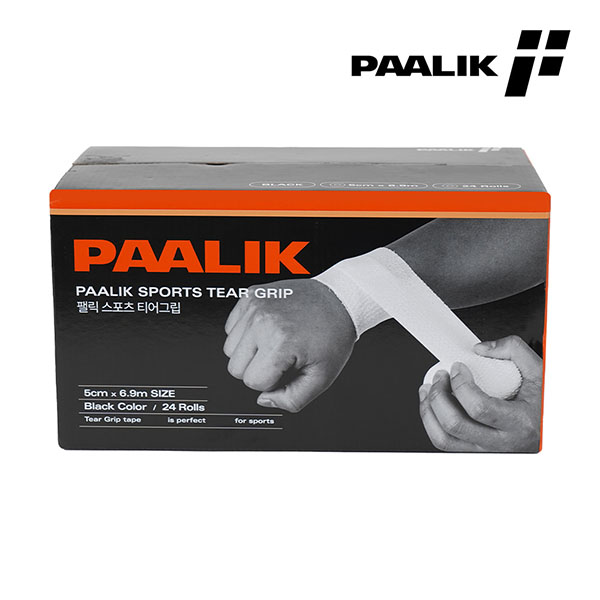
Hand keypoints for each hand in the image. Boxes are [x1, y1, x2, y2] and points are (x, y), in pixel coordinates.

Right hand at [223, 279, 355, 411]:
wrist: (339, 299)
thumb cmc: (333, 335)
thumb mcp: (321, 377)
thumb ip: (292, 400)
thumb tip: (264, 400)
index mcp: (281, 342)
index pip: (253, 382)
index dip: (272, 382)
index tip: (289, 369)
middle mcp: (263, 321)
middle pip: (235, 367)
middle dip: (258, 369)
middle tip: (282, 357)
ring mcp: (254, 306)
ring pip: (229, 348)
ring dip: (250, 351)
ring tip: (275, 342)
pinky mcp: (250, 295)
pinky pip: (231, 327)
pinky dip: (246, 332)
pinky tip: (268, 330)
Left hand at [419, 335, 542, 451]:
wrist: (552, 431)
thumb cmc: (547, 406)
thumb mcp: (541, 373)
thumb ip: (514, 351)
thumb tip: (481, 349)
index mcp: (520, 423)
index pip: (479, 407)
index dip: (461, 384)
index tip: (457, 368)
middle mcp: (502, 443)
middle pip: (455, 424)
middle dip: (439, 395)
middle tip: (440, 376)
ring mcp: (487, 452)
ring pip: (444, 440)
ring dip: (428, 411)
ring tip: (429, 390)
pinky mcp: (477, 453)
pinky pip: (446, 444)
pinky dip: (432, 424)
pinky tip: (432, 406)